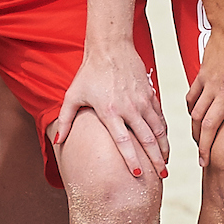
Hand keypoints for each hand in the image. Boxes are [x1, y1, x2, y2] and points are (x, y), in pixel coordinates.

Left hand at [54, 38, 168, 177]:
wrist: (110, 48)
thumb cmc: (89, 73)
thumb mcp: (72, 95)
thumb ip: (65, 120)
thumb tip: (58, 142)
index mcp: (110, 111)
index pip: (124, 142)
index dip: (132, 160)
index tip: (138, 175)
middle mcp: (129, 108)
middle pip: (147, 139)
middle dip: (156, 160)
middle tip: (162, 176)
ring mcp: (142, 101)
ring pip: (158, 129)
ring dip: (164, 148)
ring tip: (165, 165)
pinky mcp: (150, 94)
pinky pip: (160, 117)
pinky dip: (164, 132)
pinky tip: (164, 143)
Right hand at [184, 7, 223, 170]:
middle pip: (208, 127)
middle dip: (204, 148)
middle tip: (204, 164)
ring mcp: (211, 84)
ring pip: (197, 115)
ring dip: (196, 133)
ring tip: (198, 146)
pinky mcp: (201, 75)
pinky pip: (192, 98)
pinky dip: (191, 110)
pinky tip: (193, 117)